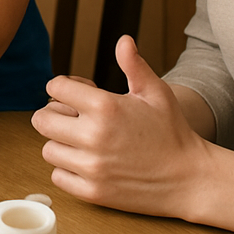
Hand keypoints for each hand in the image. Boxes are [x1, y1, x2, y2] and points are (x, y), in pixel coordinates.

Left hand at [31, 35, 212, 218]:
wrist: (192, 179)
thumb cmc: (173, 132)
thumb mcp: (155, 93)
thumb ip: (134, 64)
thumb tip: (124, 40)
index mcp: (104, 107)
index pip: (54, 88)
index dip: (63, 88)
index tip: (74, 95)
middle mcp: (93, 136)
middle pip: (41, 119)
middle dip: (53, 115)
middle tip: (72, 118)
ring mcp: (92, 167)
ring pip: (48, 149)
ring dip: (60, 144)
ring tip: (82, 142)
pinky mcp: (93, 193)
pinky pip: (58, 176)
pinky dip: (67, 170)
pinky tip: (86, 163)